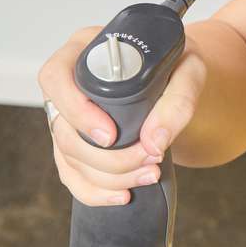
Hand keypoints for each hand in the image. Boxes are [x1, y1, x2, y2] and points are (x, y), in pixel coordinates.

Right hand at [37, 25, 206, 205]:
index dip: (76, 111)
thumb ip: (177, 101)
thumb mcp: (189, 71)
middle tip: (149, 157)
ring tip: (149, 172)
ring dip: (109, 177)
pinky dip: (95, 193)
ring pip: (68, 158)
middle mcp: (68, 84)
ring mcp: (68, 117)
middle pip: (63, 130)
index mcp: (83, 52)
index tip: (111, 134)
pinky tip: (123, 195)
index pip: (55, 78)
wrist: (176, 81)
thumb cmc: (177, 66)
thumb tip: (154, 141)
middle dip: (107, 157)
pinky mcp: (75, 144)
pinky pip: (72, 176)